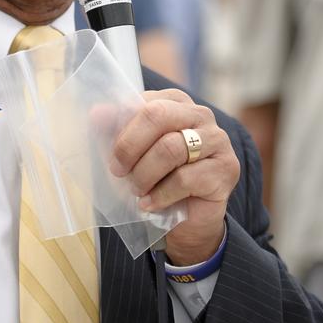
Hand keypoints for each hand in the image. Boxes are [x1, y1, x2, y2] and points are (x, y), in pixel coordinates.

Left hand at [109, 89, 239, 264]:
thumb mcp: (131, 154)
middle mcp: (200, 115)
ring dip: (144, 174)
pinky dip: (160, 194)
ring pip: (170, 148)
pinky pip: (185, 178)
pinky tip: (150, 204)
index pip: (143, 102)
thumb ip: (116, 131)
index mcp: (176, 102)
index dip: (121, 127)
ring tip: (136, 190)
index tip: (108, 152)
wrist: (187, 220)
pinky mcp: (225, 169)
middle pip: (157, 116)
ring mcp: (217, 140)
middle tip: (117, 170)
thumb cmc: (157, 179)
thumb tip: (96, 113)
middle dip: (129, 146)